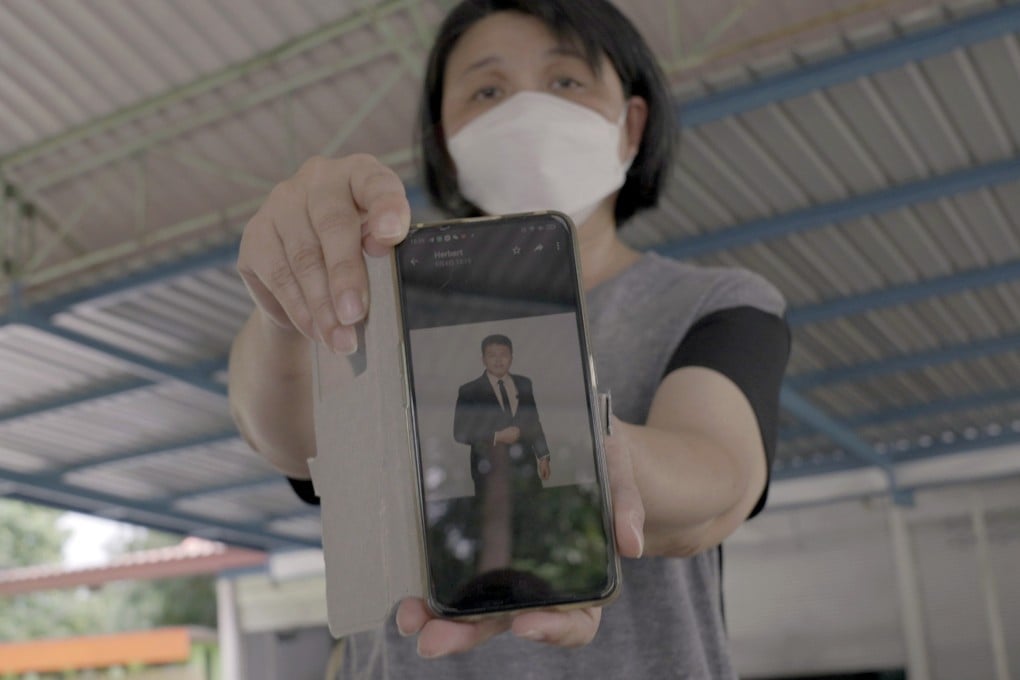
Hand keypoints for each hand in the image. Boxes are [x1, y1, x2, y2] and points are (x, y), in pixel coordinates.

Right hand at [237, 155, 410, 353]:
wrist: (310, 275)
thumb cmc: (358, 256)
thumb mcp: (379, 250)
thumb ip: (382, 250)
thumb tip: (380, 255)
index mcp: (360, 174)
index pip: (376, 183)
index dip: (386, 208)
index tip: (391, 236)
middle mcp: (319, 179)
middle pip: (333, 224)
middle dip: (346, 275)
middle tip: (355, 315)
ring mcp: (282, 202)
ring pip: (304, 257)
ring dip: (323, 305)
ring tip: (341, 339)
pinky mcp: (256, 233)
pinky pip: (278, 275)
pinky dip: (300, 309)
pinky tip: (316, 330)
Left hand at [396, 419, 643, 657]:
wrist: (586, 445)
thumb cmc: (609, 467)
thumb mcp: (622, 475)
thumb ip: (627, 504)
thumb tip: (629, 544)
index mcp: (588, 583)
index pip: (575, 623)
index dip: (553, 630)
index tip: (525, 625)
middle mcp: (544, 588)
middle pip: (510, 623)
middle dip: (468, 635)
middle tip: (433, 641)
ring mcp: (511, 574)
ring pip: (476, 611)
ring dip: (439, 619)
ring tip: (408, 618)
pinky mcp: (485, 553)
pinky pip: (460, 579)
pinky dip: (433, 588)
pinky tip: (410, 589)